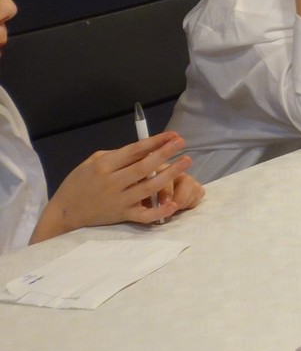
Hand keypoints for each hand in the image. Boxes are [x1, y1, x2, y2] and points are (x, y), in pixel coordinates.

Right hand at [38, 133, 195, 237]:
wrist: (65, 212)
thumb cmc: (79, 183)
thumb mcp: (91, 162)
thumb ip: (116, 156)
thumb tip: (143, 149)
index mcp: (104, 166)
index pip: (134, 150)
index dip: (155, 141)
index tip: (173, 134)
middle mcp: (112, 182)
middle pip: (144, 167)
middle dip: (165, 153)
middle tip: (183, 143)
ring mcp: (119, 200)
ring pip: (148, 187)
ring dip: (170, 174)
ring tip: (186, 162)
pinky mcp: (122, 215)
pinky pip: (144, 215)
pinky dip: (160, 211)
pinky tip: (174, 203)